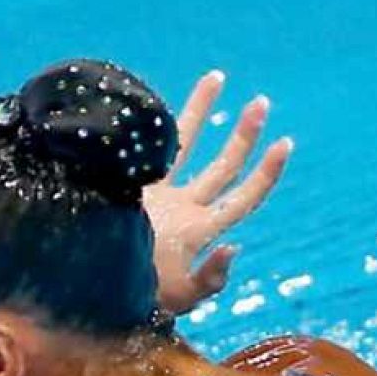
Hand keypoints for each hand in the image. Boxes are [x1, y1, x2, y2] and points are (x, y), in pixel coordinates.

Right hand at [146, 70, 293, 314]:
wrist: (91, 288)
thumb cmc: (136, 298)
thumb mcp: (178, 298)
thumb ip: (208, 280)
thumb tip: (234, 247)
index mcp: (201, 230)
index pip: (243, 197)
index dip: (267, 173)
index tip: (285, 142)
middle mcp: (185, 208)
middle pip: (224, 166)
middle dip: (244, 134)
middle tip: (261, 102)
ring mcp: (159, 194)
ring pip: (187, 146)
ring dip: (202, 112)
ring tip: (217, 77)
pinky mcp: (130, 185)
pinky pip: (152, 148)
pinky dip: (161, 125)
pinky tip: (163, 100)